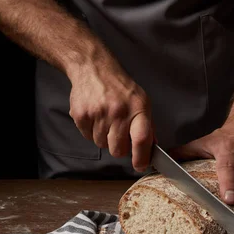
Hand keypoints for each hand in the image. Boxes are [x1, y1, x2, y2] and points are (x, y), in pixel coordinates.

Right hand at [68, 56, 154, 171]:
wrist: (93, 68)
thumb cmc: (120, 87)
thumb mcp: (141, 101)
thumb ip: (147, 125)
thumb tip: (152, 147)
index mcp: (137, 108)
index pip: (141, 139)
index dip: (141, 157)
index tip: (140, 166)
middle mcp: (118, 111)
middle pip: (118, 150)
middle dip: (119, 148)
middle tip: (118, 134)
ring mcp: (98, 113)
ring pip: (101, 145)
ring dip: (104, 138)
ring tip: (105, 119)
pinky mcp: (81, 115)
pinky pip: (87, 137)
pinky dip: (91, 131)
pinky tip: (95, 115)